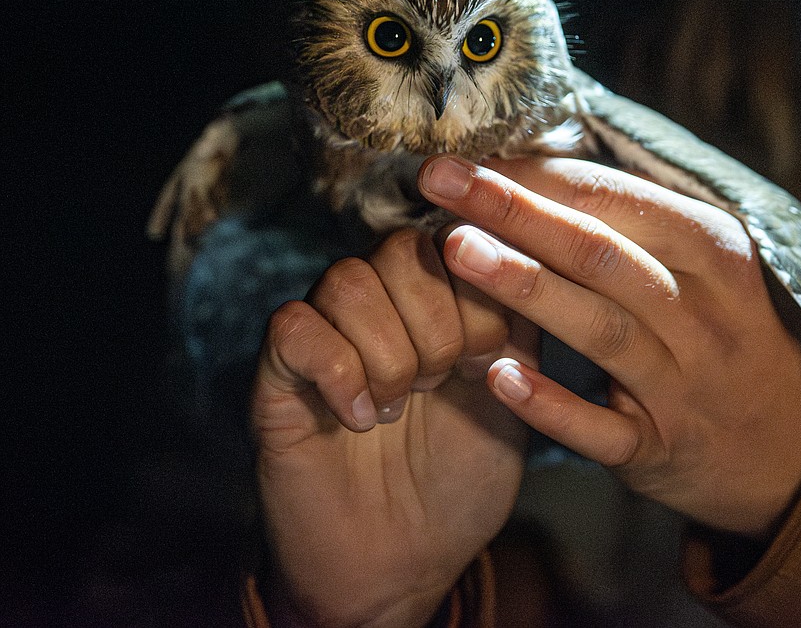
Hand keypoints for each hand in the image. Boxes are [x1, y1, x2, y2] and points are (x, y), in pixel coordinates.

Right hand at [251, 229, 535, 626]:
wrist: (404, 564)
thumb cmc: (460, 481)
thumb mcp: (514, 399)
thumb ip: (521, 329)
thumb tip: (518, 260)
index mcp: (438, 300)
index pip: (456, 239)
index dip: (480, 294)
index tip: (488, 359)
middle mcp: (380, 305)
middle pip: (401, 249)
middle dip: (438, 323)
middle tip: (440, 384)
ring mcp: (326, 333)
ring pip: (347, 280)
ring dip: (388, 351)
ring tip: (399, 406)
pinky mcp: (277, 375)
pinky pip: (293, 327)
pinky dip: (337, 372)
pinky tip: (361, 420)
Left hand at [419, 154, 800, 538]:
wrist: (793, 447)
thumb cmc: (728, 336)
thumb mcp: (709, 270)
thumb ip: (636, 226)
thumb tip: (536, 173)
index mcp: (715, 252)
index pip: (617, 199)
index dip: (539, 175)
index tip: (471, 156)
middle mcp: (705, 314)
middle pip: (601, 252)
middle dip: (515, 211)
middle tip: (439, 182)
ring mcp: (685, 386)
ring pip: (601, 330)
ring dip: (526, 288)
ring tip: (456, 252)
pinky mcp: (662, 449)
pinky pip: (601, 428)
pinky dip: (550, 403)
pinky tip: (497, 376)